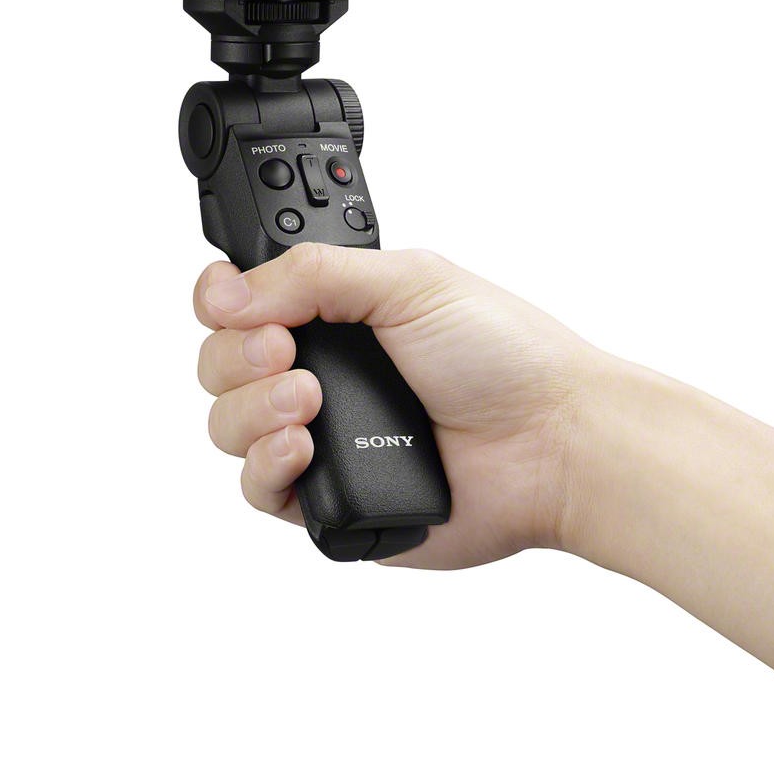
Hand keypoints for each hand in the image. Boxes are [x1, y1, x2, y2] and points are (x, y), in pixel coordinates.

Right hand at [194, 245, 598, 567]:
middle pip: (220, 364)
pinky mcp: (331, 501)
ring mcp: (326, 438)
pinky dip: (266, 466)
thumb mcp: (409, 280)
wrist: (553, 442)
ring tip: (308, 402)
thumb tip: (227, 291)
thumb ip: (311, 272)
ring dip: (251, 408)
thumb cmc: (506, 356)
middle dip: (236, 355)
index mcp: (340, 312)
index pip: (243, 302)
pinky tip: (304, 448)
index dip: (222, 300)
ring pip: (228, 427)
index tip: (230, 300)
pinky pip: (259, 491)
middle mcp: (325, 372)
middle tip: (286, 350)